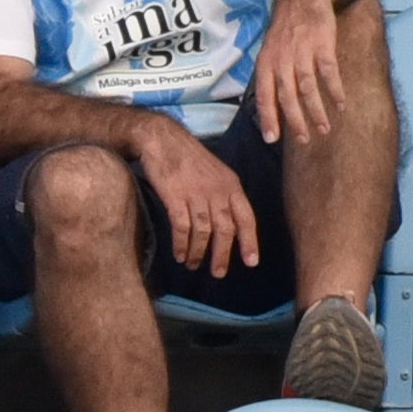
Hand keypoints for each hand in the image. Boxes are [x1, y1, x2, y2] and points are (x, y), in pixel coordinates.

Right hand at [135, 120, 259, 277]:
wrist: (161, 139)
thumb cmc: (186, 155)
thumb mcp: (215, 171)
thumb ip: (223, 194)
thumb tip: (226, 220)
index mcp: (231, 185)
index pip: (246, 218)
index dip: (249, 242)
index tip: (251, 261)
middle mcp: (217, 191)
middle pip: (225, 230)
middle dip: (222, 254)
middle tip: (218, 273)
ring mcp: (196, 195)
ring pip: (203, 232)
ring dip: (198, 252)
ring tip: (194, 265)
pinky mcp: (175, 197)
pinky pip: (182, 228)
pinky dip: (182, 244)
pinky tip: (180, 254)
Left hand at [254, 0, 344, 145]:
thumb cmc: (285, 29)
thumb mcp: (269, 52)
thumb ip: (271, 77)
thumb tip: (272, 107)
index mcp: (265, 64)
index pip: (264, 96)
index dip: (268, 118)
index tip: (272, 139)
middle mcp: (281, 60)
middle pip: (287, 96)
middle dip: (295, 121)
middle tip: (305, 139)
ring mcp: (301, 52)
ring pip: (307, 88)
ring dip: (317, 110)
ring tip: (325, 128)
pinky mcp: (322, 44)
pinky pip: (328, 72)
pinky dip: (334, 90)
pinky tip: (340, 104)